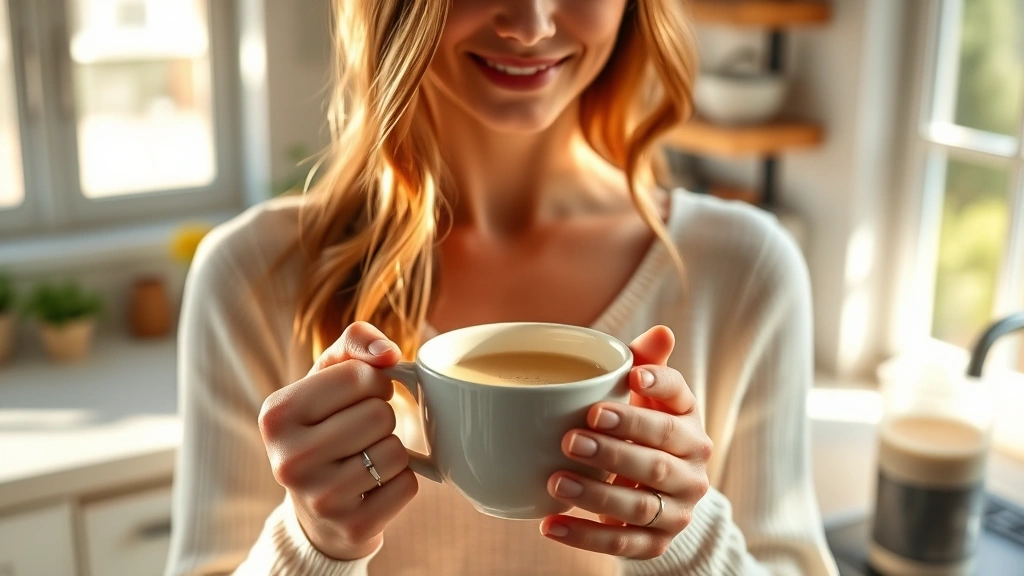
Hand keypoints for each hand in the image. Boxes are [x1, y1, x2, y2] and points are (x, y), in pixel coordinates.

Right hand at [258, 322, 417, 560]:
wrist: (316, 510)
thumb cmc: (325, 426)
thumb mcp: (327, 377)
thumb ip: (355, 342)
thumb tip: (388, 353)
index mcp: (276, 414)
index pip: (360, 375)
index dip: (375, 381)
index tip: (359, 397)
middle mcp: (289, 459)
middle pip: (379, 415)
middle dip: (382, 418)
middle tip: (360, 434)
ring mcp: (319, 499)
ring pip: (396, 451)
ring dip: (392, 451)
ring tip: (364, 460)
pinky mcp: (352, 528)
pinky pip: (408, 485)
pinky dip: (401, 482)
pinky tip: (373, 487)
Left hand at [541, 326, 712, 559]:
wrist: (654, 491)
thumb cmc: (639, 428)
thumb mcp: (643, 397)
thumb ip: (646, 364)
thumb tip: (661, 331)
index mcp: (689, 422)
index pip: (680, 400)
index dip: (659, 387)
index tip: (631, 378)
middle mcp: (693, 468)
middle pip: (657, 459)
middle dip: (614, 449)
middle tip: (571, 437)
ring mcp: (678, 509)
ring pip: (640, 504)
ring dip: (596, 494)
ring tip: (555, 480)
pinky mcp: (658, 542)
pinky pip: (623, 543)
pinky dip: (584, 537)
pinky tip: (549, 524)